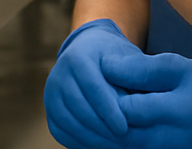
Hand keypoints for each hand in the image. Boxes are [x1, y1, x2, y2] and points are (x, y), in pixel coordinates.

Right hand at [44, 19, 142, 148]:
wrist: (90, 53)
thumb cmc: (115, 59)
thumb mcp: (127, 58)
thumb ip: (134, 75)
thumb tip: (141, 102)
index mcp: (78, 55)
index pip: (93, 87)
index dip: (108, 110)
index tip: (124, 128)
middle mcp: (59, 73)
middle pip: (80, 107)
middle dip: (103, 129)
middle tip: (123, 143)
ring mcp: (51, 93)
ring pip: (69, 123)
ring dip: (93, 139)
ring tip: (116, 147)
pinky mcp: (50, 111)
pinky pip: (62, 132)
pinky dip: (81, 143)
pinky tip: (101, 146)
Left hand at [104, 52, 191, 148]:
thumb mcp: (182, 68)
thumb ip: (145, 68)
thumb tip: (106, 66)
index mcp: (176, 114)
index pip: (128, 107)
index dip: (109, 87)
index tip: (101, 66)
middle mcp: (166, 142)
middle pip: (119, 131)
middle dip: (102, 108)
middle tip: (96, 85)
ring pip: (119, 144)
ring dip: (104, 123)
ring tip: (101, 98)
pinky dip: (112, 134)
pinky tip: (109, 115)